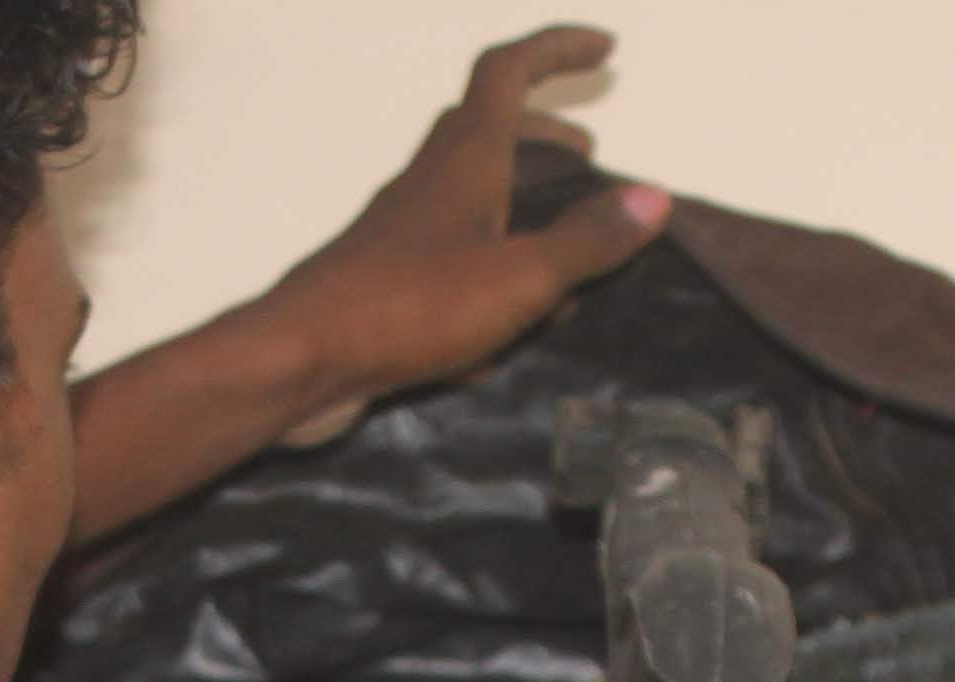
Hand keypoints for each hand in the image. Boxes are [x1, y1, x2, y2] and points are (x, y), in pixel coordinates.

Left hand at [263, 30, 670, 447]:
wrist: (301, 359)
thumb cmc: (410, 305)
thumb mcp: (519, 276)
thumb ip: (587, 241)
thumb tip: (653, 199)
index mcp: (465, 157)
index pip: (509, 72)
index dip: (557, 50)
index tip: (604, 49)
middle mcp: (430, 179)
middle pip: (487, 129)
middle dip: (542, 134)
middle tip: (588, 159)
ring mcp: (404, 231)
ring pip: (468, 193)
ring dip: (517, 202)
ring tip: (563, 246)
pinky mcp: (387, 281)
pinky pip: (450, 255)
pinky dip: (488, 265)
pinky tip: (510, 320)